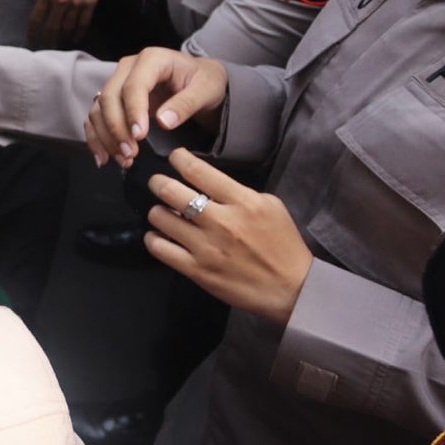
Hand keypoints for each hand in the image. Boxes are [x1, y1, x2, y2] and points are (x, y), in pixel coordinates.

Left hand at [29, 0, 111, 48]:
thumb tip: (43, 6)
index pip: (36, 18)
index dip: (33, 31)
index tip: (30, 39)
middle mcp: (60, 1)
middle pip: (52, 27)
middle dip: (48, 39)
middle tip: (46, 47)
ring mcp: (76, 4)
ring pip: (68, 27)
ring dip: (63, 37)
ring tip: (60, 44)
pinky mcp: (90, 3)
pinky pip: (83, 22)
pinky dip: (79, 32)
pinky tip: (76, 38)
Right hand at [86, 46, 228, 166]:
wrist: (198, 80)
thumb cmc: (203, 81)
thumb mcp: (206, 89)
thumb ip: (186, 104)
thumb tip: (163, 121)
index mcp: (152, 59)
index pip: (134, 86)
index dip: (133, 112)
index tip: (140, 137)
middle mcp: (128, 68)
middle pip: (109, 97)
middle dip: (116, 129)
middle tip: (131, 154)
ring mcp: (117, 83)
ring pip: (98, 109)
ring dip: (106, 137)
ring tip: (124, 160)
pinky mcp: (113, 99)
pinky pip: (95, 118)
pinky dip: (96, 139)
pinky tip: (104, 158)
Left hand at [143, 148, 312, 323]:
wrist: (290, 288)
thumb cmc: (283, 245)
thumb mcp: (271, 207)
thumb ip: (240, 192)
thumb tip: (210, 184)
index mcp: (242, 202)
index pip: (198, 171)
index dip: (179, 158)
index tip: (175, 157)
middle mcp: (221, 222)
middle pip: (171, 191)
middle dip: (158, 182)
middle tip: (157, 183)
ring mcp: (206, 247)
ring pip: (160, 218)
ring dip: (157, 212)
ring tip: (162, 213)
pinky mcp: (197, 270)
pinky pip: (160, 248)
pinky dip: (153, 239)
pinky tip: (159, 236)